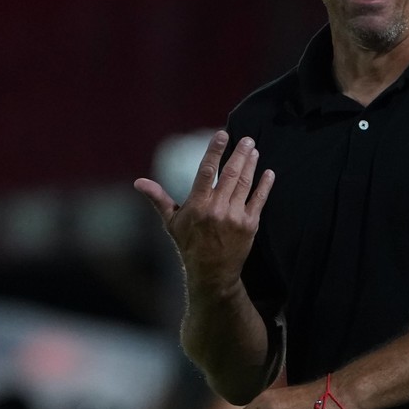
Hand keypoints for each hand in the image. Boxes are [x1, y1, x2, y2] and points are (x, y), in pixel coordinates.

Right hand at [134, 130, 274, 290]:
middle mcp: (217, 209)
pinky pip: (259, 200)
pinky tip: (269, 173)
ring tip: (254, 151)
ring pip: (245, 184)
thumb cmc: (189, 245)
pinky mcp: (250, 225)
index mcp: (197, 205)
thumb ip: (158, 198)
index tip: (222, 135)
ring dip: (251, 165)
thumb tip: (139, 183)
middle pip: (230, 174)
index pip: (206, 171)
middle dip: (239, 154)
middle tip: (247, 139)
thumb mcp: (171, 222)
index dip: (215, 151)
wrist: (212, 273)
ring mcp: (235, 217)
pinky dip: (265, 186)